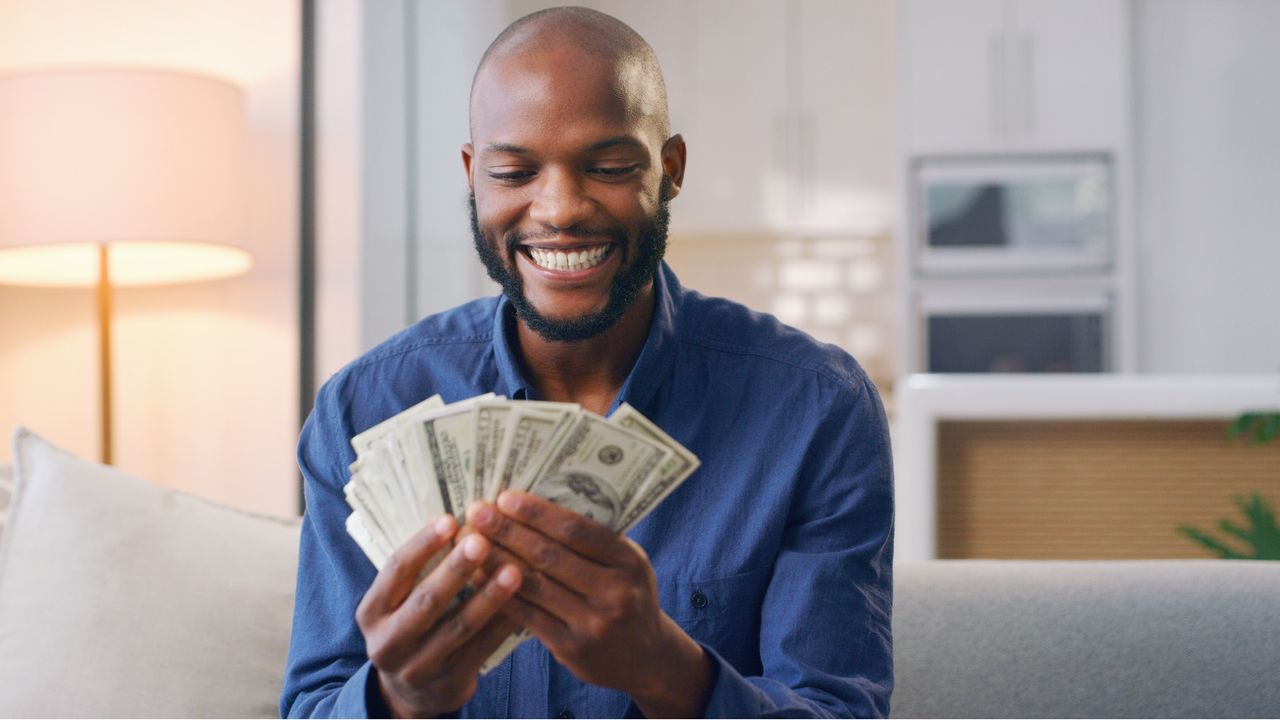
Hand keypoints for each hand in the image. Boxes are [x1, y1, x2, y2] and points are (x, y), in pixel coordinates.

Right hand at [355, 515, 523, 717]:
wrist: (411, 693)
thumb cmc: (411, 628)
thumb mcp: (398, 604)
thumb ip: (419, 572)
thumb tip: (463, 520)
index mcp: (372, 613)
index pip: (395, 571)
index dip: (422, 544)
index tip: (450, 520)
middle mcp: (388, 642)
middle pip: (426, 600)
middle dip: (456, 569)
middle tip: (483, 540)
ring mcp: (418, 666)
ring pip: (459, 626)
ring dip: (489, 596)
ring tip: (514, 569)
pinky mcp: (449, 681)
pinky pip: (482, 648)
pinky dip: (503, 622)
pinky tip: (522, 601)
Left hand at [467, 492, 712, 717]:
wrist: (647, 658)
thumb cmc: (628, 596)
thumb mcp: (626, 563)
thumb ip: (593, 540)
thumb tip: (537, 505)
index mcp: (628, 561)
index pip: (577, 531)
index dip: (538, 513)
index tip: (505, 497)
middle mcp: (614, 592)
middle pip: (550, 555)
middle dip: (508, 531)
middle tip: (476, 512)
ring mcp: (593, 623)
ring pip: (534, 585)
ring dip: (497, 560)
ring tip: (470, 541)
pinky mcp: (572, 648)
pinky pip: (528, 615)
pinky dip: (501, 594)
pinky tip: (480, 577)